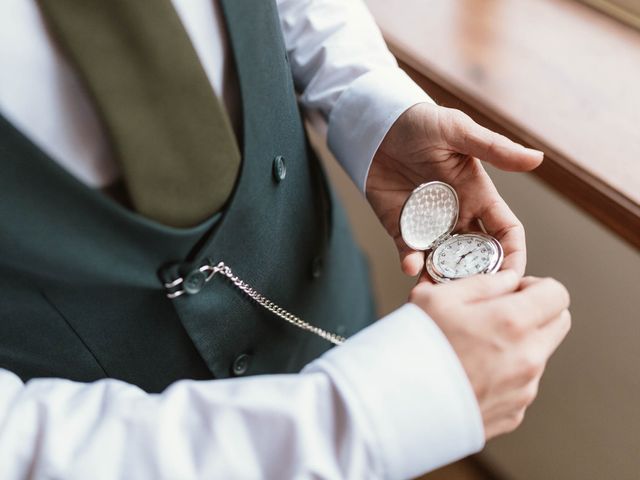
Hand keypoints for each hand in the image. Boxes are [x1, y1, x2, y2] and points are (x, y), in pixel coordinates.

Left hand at [367, 103, 542, 278]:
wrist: (378, 125)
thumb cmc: (423, 122)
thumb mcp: (460, 132)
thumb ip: (495, 149)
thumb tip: (537, 159)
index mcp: (479, 196)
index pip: (505, 233)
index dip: (512, 255)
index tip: (512, 278)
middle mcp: (458, 215)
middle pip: (475, 256)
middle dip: (478, 277)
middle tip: (474, 296)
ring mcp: (430, 224)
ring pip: (443, 261)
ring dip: (443, 278)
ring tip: (441, 293)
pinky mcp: (401, 227)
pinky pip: (409, 252)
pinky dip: (411, 262)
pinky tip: (411, 266)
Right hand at [410, 271, 570, 438]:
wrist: (397, 405)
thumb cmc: (413, 348)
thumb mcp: (436, 297)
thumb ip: (481, 283)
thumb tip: (508, 280)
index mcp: (512, 322)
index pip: (557, 294)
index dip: (537, 286)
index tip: (514, 291)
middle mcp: (527, 358)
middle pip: (559, 323)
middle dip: (536, 312)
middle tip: (499, 313)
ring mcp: (523, 390)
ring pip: (538, 354)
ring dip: (518, 345)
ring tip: (474, 348)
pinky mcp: (514, 414)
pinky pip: (521, 385)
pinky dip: (504, 374)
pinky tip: (471, 373)